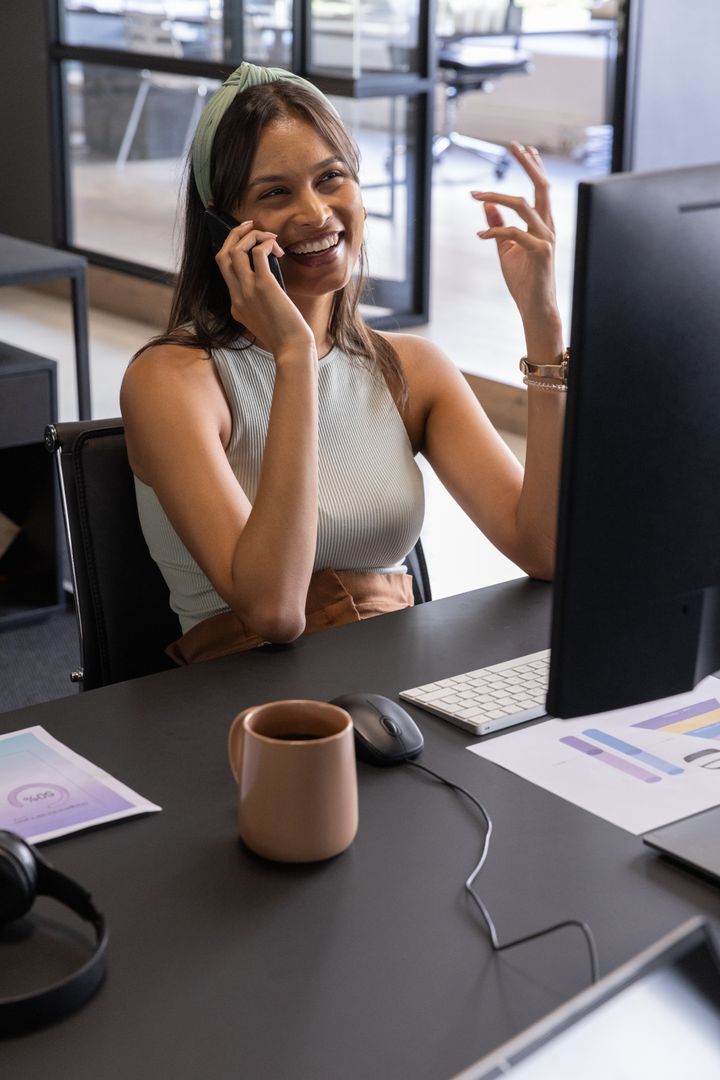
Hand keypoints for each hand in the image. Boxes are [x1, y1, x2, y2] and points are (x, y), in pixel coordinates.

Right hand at [214, 220, 313, 356]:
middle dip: (233, 236)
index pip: (225, 271)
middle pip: (222, 256)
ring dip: (249, 236)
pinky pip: (258, 253)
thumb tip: (268, 281)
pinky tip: (277, 248)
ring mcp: (248, 291)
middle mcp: (237, 296)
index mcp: (235, 305)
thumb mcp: (263, 321)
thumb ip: (259, 303)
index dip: (233, 251)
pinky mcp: (264, 286)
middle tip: (249, 225)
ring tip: (268, 235)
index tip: (247, 242)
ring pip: (235, 251)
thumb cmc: (285, 337)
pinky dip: (265, 244)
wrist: (292, 349)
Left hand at [472, 144, 562, 351]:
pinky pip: (515, 233)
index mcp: (542, 223)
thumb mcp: (506, 249)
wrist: (535, 307)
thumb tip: (486, 205)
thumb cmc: (523, 279)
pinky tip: (479, 235)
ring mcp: (546, 238)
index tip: (523, 148)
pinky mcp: (540, 252)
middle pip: (541, 186)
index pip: (540, 188)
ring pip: (523, 205)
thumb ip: (498, 226)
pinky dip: (494, 231)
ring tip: (475, 194)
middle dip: (528, 164)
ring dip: (497, 196)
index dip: (533, 166)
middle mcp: (548, 226)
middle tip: (512, 146)